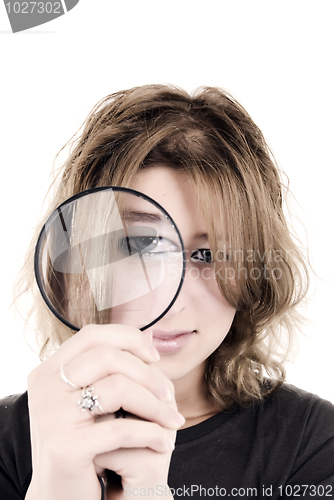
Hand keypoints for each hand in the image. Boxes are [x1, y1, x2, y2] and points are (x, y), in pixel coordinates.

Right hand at [25, 324, 183, 499]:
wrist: (59, 496)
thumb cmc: (81, 442)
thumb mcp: (85, 399)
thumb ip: (105, 370)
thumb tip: (150, 339)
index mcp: (48, 371)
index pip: (92, 335)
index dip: (128, 338)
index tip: (154, 357)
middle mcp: (44, 388)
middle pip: (107, 356)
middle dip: (147, 372)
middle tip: (168, 393)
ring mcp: (51, 416)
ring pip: (118, 387)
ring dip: (155, 404)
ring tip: (172, 419)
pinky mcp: (65, 446)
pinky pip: (122, 429)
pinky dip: (152, 433)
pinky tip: (164, 442)